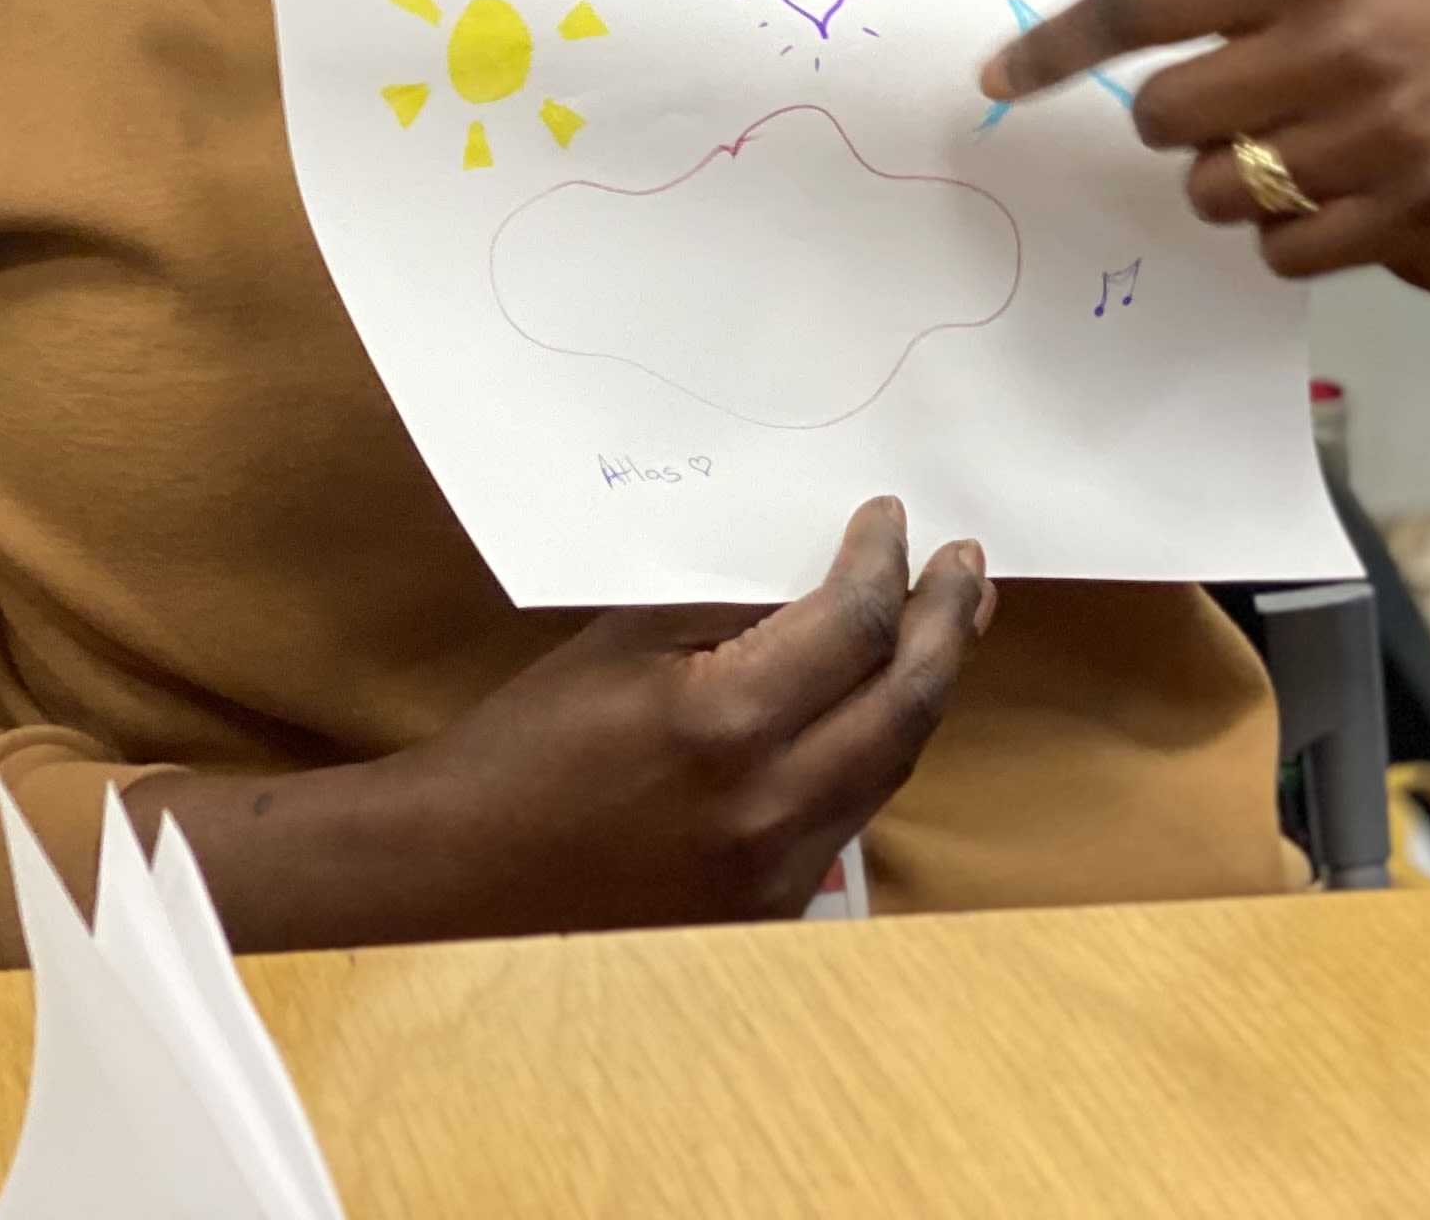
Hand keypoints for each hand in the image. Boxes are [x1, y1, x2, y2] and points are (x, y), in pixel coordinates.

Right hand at [136, 498, 989, 946]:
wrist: (462, 870)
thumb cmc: (529, 742)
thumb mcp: (627, 642)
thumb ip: (733, 609)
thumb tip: (826, 572)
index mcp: (725, 724)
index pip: (855, 627)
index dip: (884, 563)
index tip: (890, 519)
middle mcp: (770, 805)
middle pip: (906, 703)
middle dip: (946, 624)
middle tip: (968, 567)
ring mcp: (778, 870)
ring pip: (891, 764)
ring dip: (922, 688)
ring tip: (946, 624)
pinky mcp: (772, 910)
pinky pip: (852, 815)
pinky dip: (875, 750)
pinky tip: (881, 706)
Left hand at [976, 0, 1429, 274]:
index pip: (1136, 13)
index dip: (1051, 52)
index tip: (997, 80)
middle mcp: (1336, 43)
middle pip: (1166, 119)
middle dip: (1165, 110)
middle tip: (1211, 86)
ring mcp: (1382, 130)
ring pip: (1220, 192)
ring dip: (1218, 169)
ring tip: (1270, 128)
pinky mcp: (1423, 198)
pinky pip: (1289, 250)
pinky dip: (1275, 226)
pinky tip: (1307, 178)